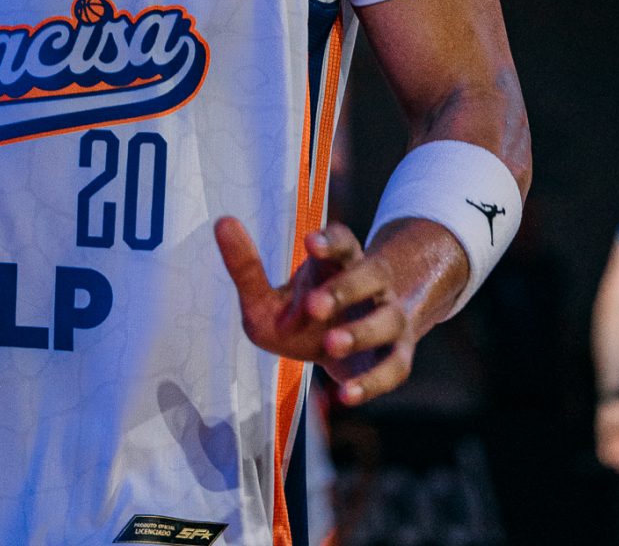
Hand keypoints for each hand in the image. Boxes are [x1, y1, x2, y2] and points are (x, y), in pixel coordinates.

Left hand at [215, 216, 415, 405]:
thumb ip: (246, 268)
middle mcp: (371, 286)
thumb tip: (223, 222)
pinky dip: (373, 382)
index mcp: (339, 262)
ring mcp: (388, 320)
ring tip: (330, 344)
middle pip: (372, 275)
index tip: (309, 243)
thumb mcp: (266, 296)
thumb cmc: (298, 316)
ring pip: (388, 319)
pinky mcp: (395, 358)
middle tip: (313, 305)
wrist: (338, 349)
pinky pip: (395, 368)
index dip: (330, 241)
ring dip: (362, 331)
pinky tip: (345, 395)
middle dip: (345, 289)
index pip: (343, 241)